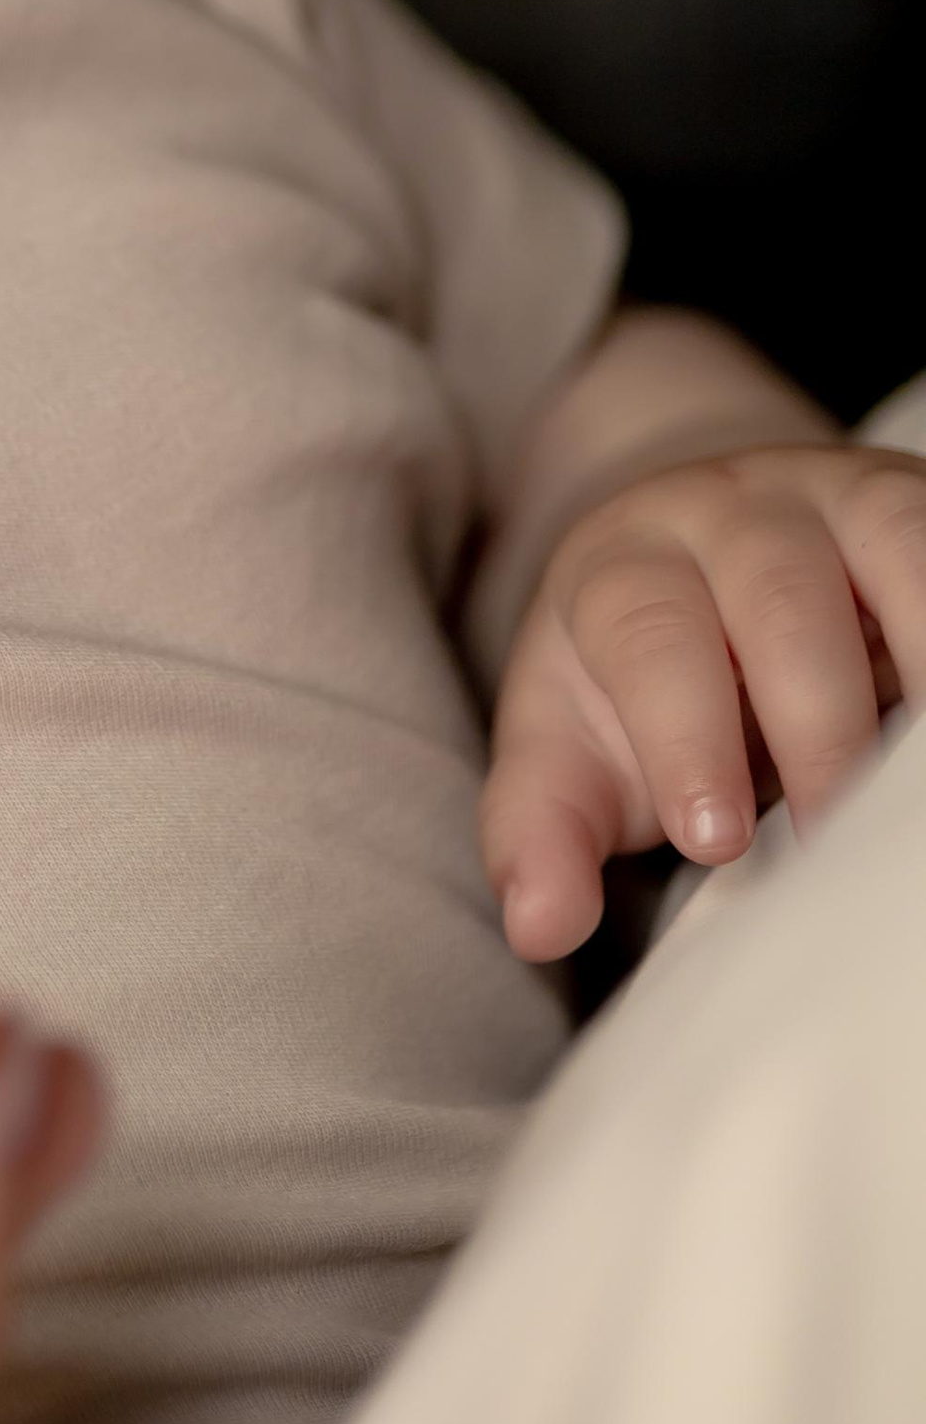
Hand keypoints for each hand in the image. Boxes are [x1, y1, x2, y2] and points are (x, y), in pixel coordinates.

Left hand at [483, 443, 924, 960]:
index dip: (683, 734)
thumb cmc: (633, 682)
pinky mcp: (910, 506)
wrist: (697, 560)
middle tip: (830, 834)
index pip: (648, 632)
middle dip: (813, 724)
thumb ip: (541, 831)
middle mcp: (729, 511)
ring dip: (922, 663)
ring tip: (917, 787)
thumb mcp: (569, 749)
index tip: (713, 839)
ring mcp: (834, 498)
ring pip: (891, 549)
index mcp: (626, 564)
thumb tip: (537, 925)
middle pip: (777, 598)